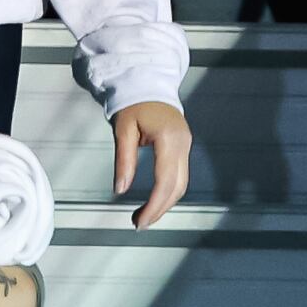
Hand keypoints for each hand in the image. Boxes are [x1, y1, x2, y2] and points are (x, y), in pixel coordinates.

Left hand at [109, 101, 192, 228]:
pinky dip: (168, 191)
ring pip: (181, 184)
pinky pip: (180, 175)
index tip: (139, 220)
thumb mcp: (123, 130)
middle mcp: (183, 143)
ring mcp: (186, 145)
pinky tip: (154, 200)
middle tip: (139, 223)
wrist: (147, 83)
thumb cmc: (133, 103)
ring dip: (165, 203)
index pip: (165, 181)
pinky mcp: (183, 147)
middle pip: (177, 187)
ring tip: (144, 216)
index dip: (154, 206)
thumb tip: (120, 189)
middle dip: (159, 210)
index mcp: (169, 139)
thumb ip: (124, 161)